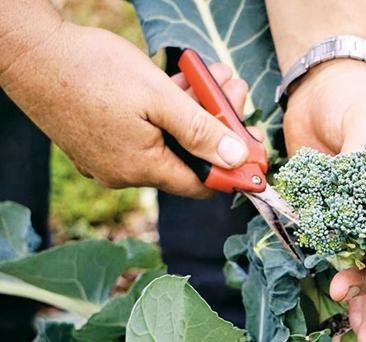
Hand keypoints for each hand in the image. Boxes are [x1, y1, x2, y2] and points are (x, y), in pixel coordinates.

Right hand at [0, 22, 249, 197]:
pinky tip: (184, 82)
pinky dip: (167, 110)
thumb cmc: (94, 72)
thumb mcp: (159, 98)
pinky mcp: (100, 138)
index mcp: (141, 168)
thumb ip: (200, 131)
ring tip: (216, 76)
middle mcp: (125, 171)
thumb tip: (236, 159)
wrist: (32, 54)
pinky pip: (146, 130)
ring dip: (195, 109)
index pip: (202, 184)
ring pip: (168, 138)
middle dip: (217, 124)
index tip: (255, 149)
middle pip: (187, 156)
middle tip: (234, 90)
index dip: (233, 168)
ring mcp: (110, 156)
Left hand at [284, 59, 365, 341]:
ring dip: (360, 298)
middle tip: (351, 318)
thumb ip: (364, 157)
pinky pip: (336, 250)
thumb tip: (360, 193)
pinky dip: (337, 274)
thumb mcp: (364, 119)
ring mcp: (362, 214)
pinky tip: (336, 299)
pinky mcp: (333, 213)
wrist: (321, 86)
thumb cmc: (354, 96)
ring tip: (352, 329)